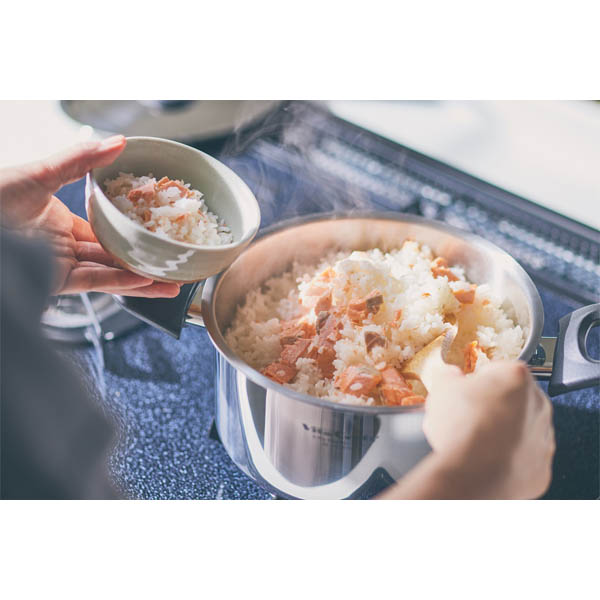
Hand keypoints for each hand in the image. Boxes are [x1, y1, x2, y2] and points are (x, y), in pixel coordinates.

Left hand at [0, 137, 179, 296]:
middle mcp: (63, 245)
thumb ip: (79, 160)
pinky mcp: (54, 281)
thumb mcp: (38, 173)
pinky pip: (94, 283)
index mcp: (60, 220)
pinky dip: (120, 282)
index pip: (105, 226)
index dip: (132, 229)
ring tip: (172, 283)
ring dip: (142, 279)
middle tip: (175, 260)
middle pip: (113, 254)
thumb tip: (117, 141)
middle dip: (145, 259)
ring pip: (109, 273)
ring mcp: (60, 264)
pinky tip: (145, 281)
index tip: (157, 228)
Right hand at [423, 361, 554, 498]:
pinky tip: (484, 459)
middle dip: (491, 406)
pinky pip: (522, 459)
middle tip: (466, 416)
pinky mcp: (540, 468)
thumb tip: (449, 375)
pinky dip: (506, 459)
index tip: (465, 391)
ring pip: (520, 430)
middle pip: (512, 399)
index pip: (497, 370)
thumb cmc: (461, 427)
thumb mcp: (442, 387)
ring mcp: (543, 439)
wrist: (471, 474)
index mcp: (516, 378)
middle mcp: (538, 405)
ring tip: (472, 441)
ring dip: (500, 433)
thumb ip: (448, 375)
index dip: (476, 381)